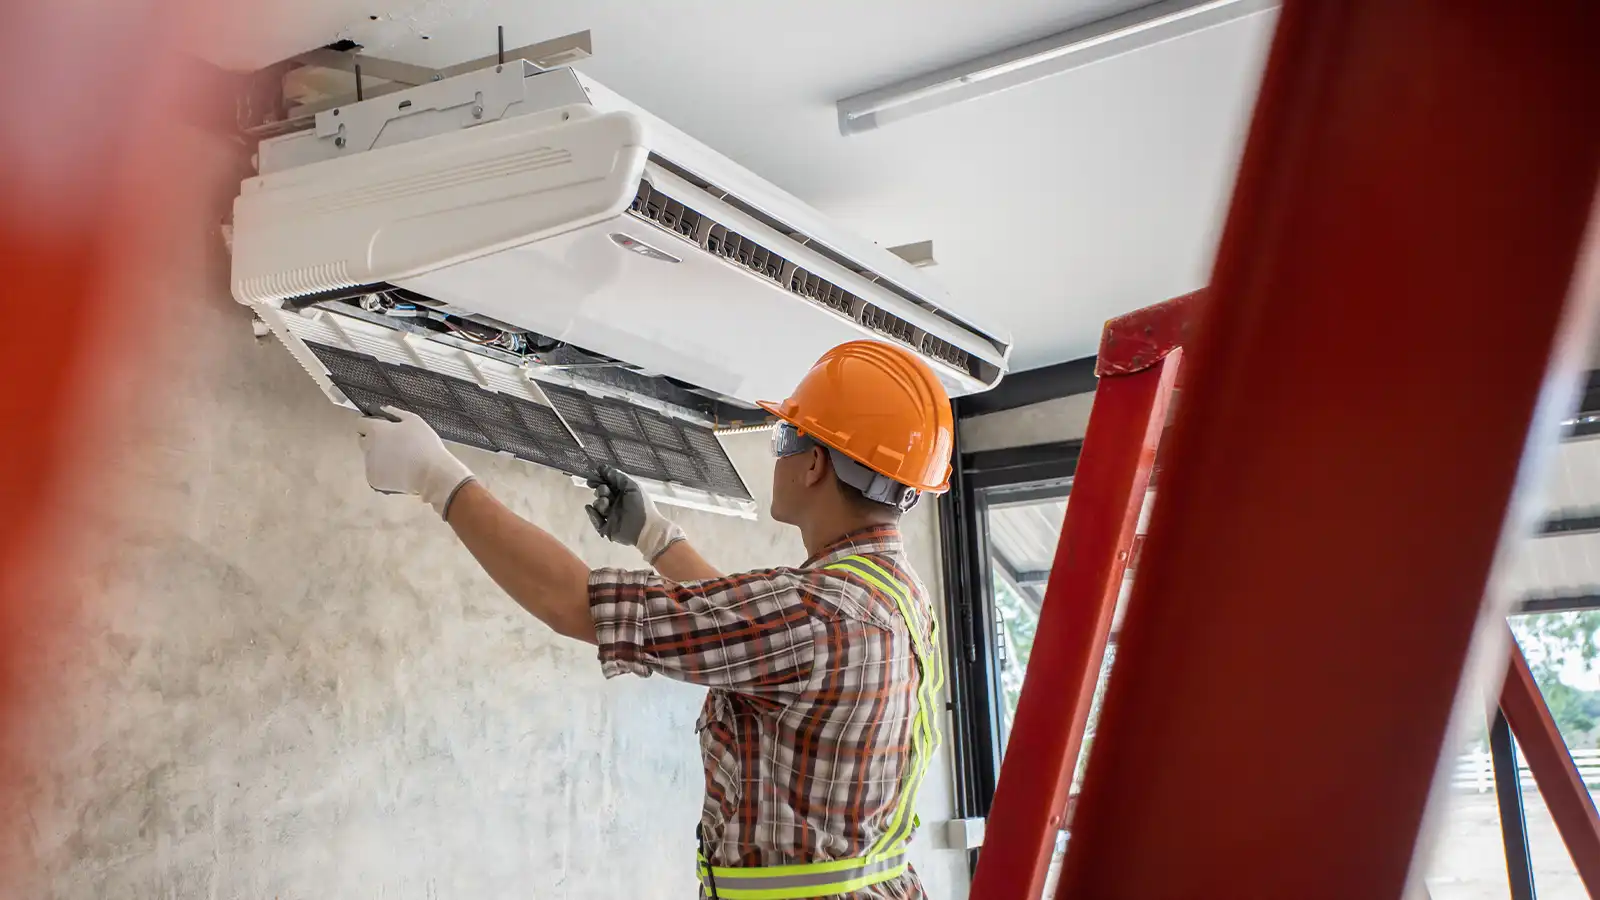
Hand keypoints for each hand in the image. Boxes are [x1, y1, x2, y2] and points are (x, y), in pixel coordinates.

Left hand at [355, 407, 475, 518]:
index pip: (360, 423)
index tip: (382, 427)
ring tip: (401, 459)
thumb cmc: (424, 444)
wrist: (431, 473)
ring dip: (379, 456)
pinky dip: (383, 472)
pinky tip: (399, 471)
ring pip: (370, 457)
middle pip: (362, 440)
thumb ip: (394, 412)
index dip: (370, 423)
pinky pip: (375, 473)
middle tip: (394, 443)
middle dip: (373, 439)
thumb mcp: (414, 421)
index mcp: (376, 430)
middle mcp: (368, 447)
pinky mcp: (374, 480)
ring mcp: (369, 465)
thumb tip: (381, 408)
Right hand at [585, 464, 684, 561]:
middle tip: (605, 492)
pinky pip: (595, 520)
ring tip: (606, 504)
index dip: (600, 480)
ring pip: (598, 505)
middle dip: (600, 491)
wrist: (646, 528)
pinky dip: (592, 514)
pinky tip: (591, 508)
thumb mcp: (632, 486)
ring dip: (600, 503)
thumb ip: (617, 476)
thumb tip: (603, 468)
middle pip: (601, 493)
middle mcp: (616, 503)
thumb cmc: (641, 505)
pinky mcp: (606, 528)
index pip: (608, 484)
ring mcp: (611, 516)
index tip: (592, 478)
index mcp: (623, 493)